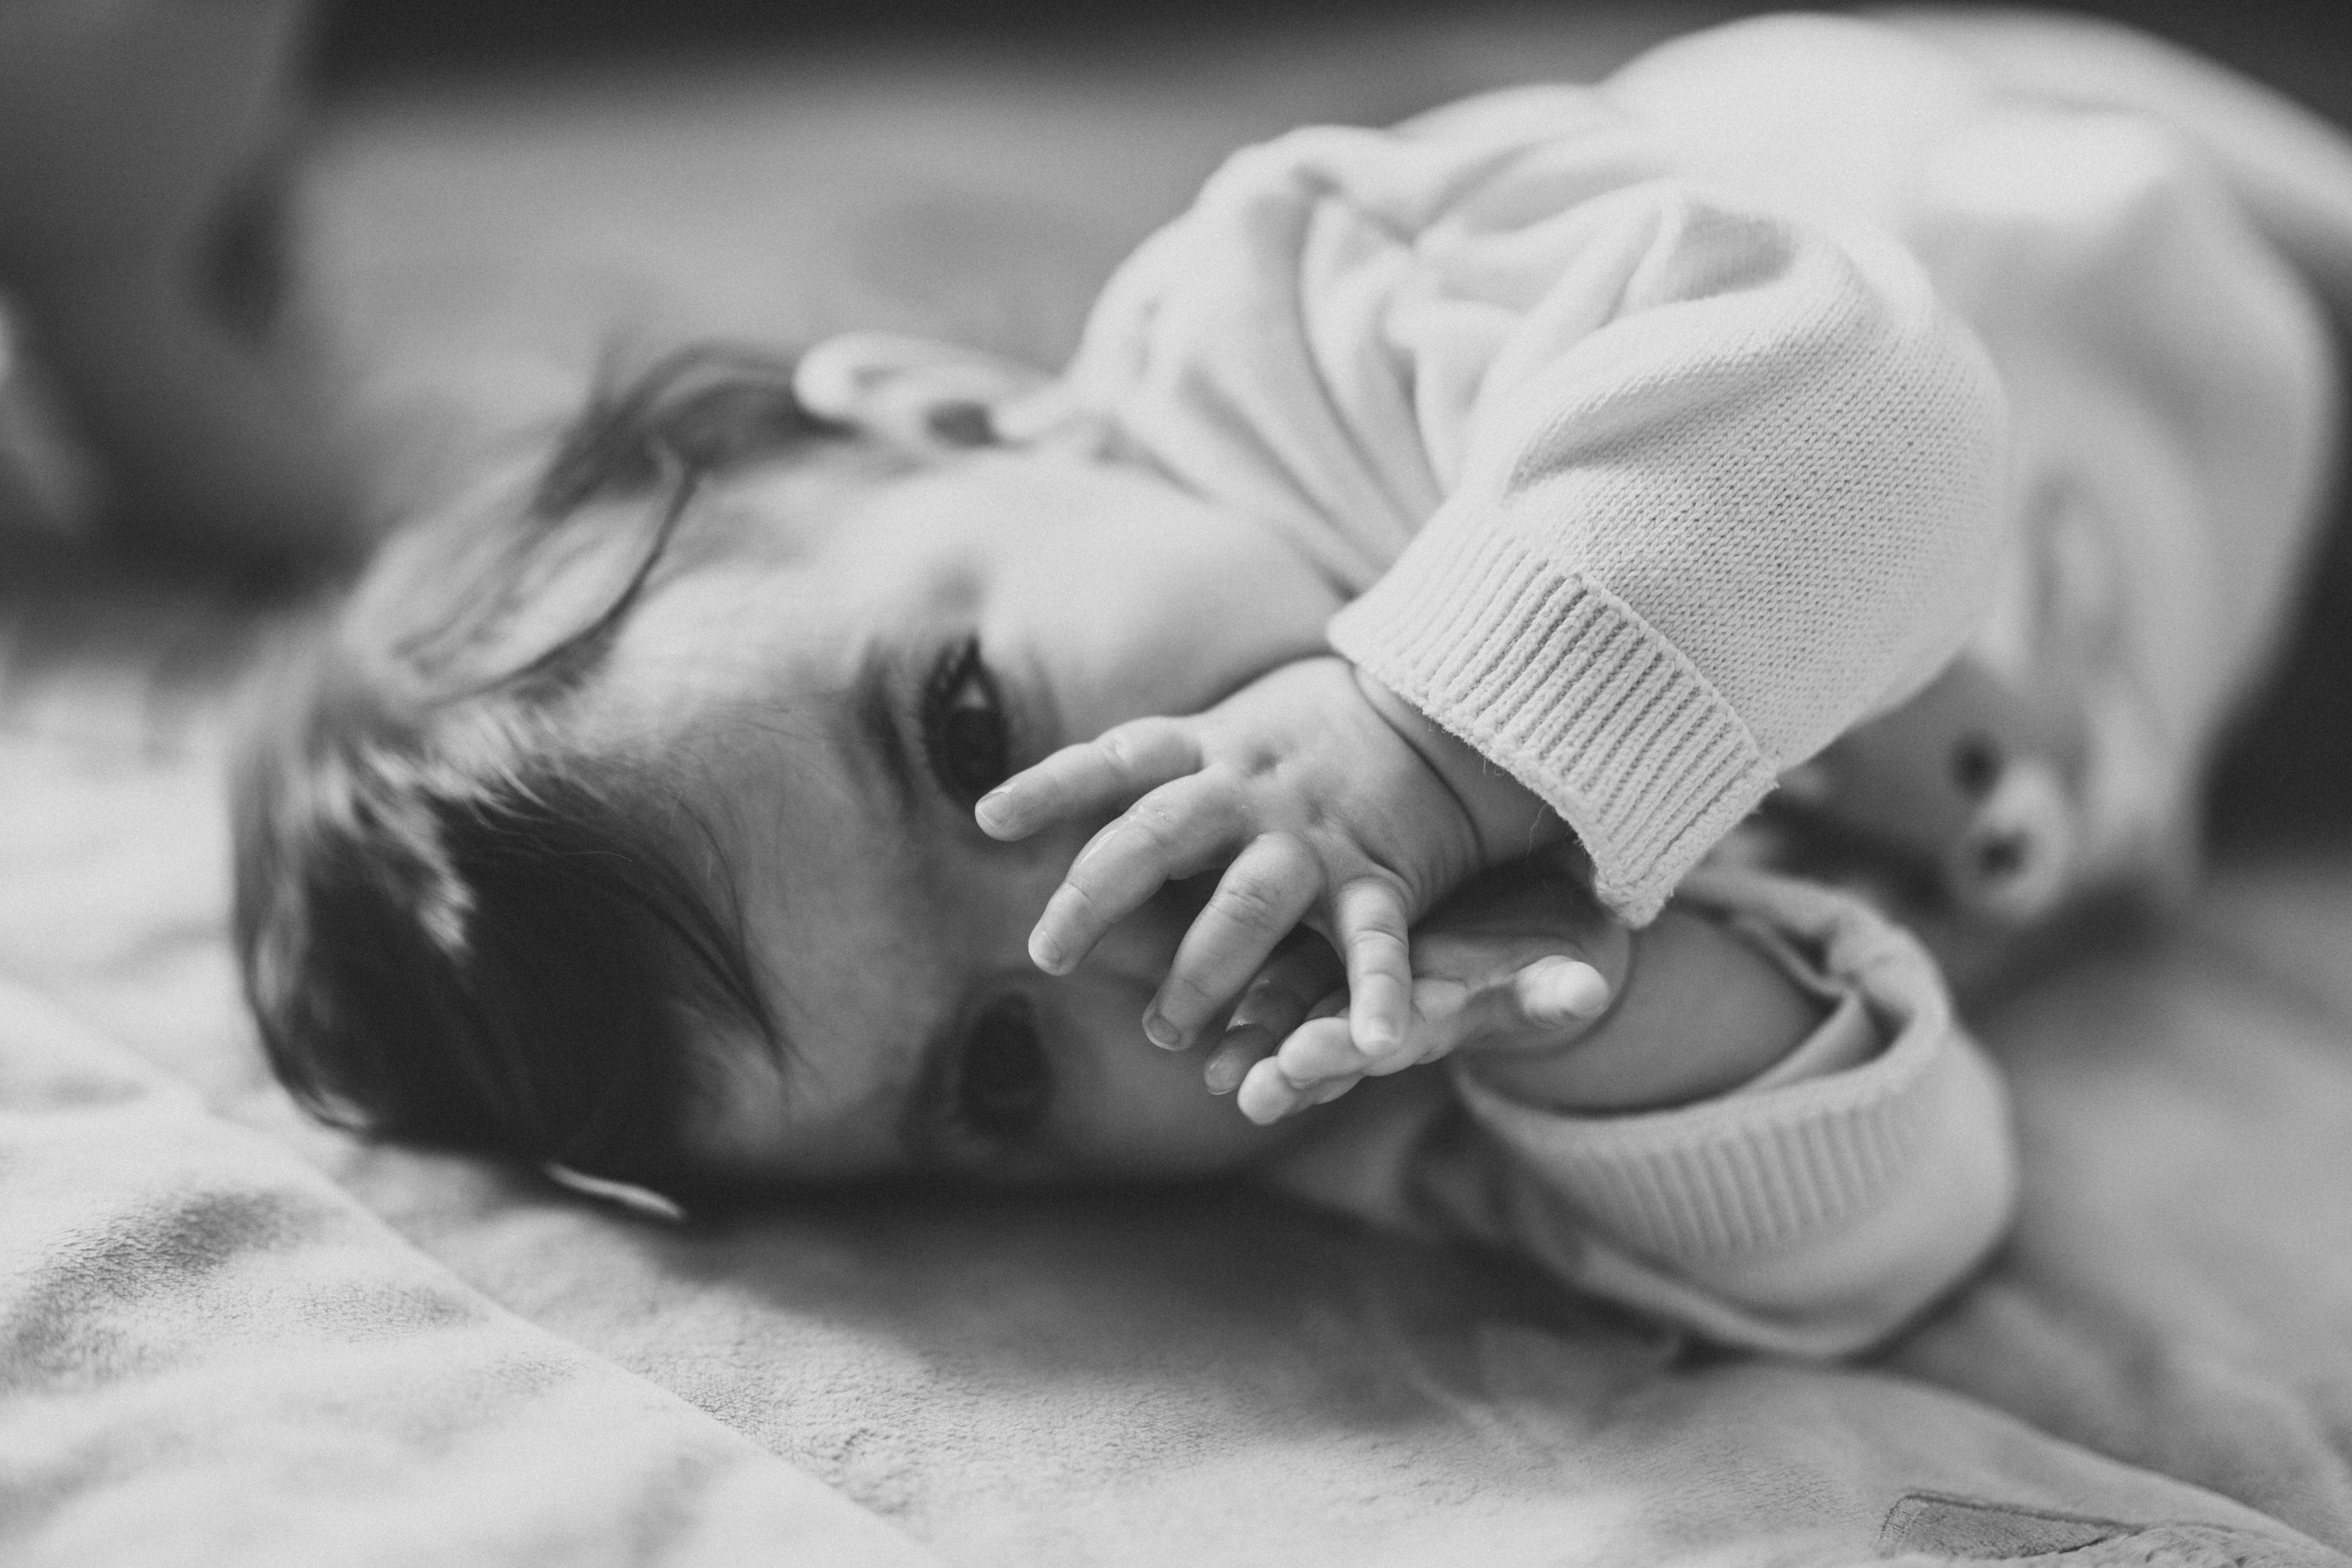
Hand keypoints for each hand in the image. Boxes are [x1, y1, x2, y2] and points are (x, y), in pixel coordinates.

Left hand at [979, 657, 1550, 1061]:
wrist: (1442, 713)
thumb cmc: (1308, 734)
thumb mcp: (1221, 729)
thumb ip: (1146, 772)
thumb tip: (1019, 808)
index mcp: (1207, 753)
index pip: (1114, 763)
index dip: (1050, 787)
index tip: (986, 819)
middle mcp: (1248, 793)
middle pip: (1158, 835)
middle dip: (1097, 896)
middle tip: (1047, 956)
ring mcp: (1311, 838)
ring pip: (1248, 902)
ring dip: (1203, 971)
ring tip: (1163, 1036)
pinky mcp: (1380, 879)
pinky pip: (1375, 943)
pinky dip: (1378, 997)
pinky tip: (1371, 1050)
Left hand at [1221, 852, 1628, 1122]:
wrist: (1529, 924)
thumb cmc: (1545, 952)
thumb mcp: (1556, 971)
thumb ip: (1556, 987)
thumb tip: (1590, 992)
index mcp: (1437, 1012)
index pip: (1386, 1036)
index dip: (1346, 1051)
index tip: (1302, 1063)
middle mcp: (1384, 1005)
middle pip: (1332, 1039)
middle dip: (1293, 1070)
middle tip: (1248, 1094)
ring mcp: (1353, 976)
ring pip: (1297, 1006)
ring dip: (1260, 1036)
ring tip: (1217, 1074)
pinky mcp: (1333, 938)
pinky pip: (1283, 958)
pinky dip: (1246, 978)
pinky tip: (1195, 972)